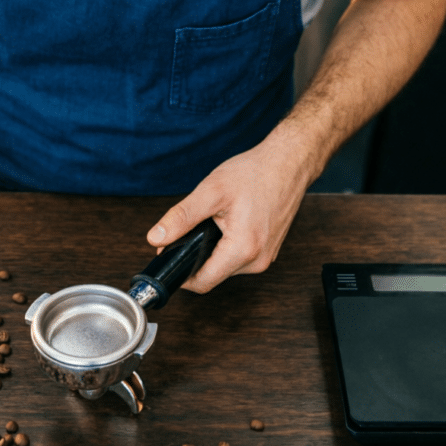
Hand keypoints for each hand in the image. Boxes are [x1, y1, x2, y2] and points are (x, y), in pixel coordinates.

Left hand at [146, 122, 319, 292]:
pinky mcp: (268, 250)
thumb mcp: (211, 192)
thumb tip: (156, 238)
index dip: (180, 272)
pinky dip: (227, 246)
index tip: (169, 256)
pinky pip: (239, 257)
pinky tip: (226, 224)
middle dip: (195, 257)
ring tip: (211, 223)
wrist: (288, 163)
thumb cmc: (255, 173)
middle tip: (188, 231)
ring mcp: (265, 257)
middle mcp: (257, 261)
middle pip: (213, 274)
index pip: (202, 282)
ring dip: (212, 251)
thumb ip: (181, 217)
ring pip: (225, 266)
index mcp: (243, 250)